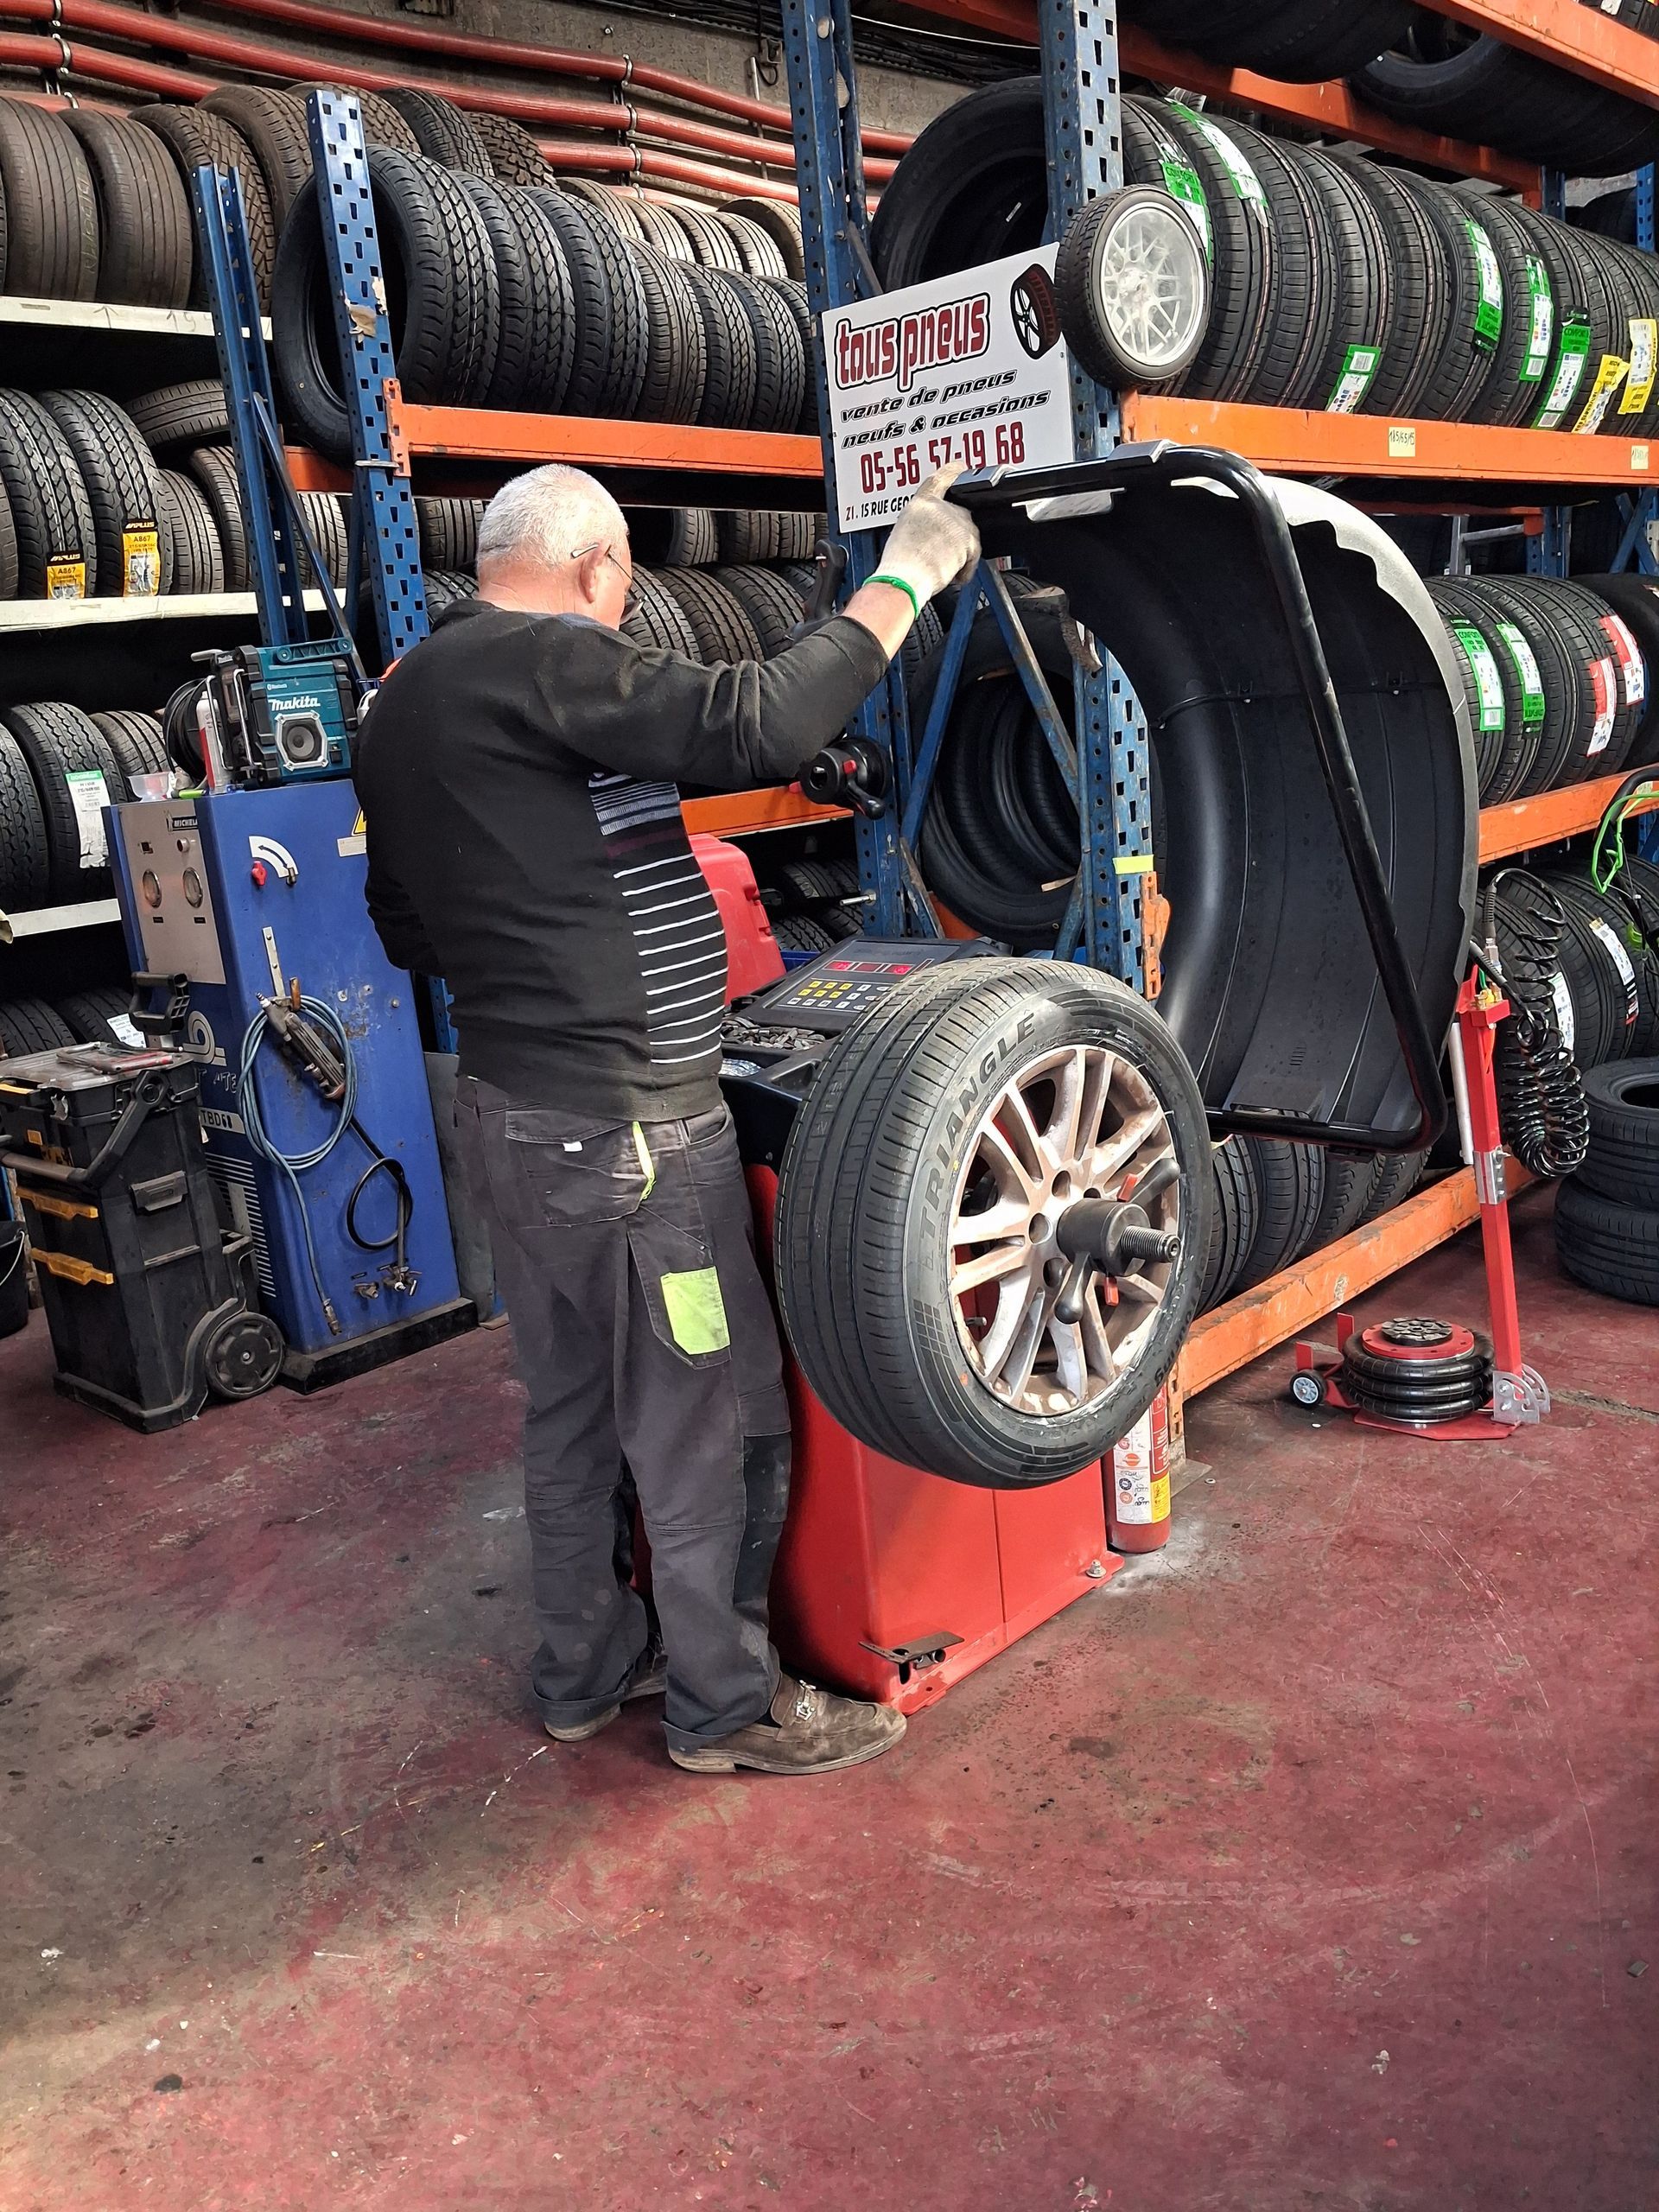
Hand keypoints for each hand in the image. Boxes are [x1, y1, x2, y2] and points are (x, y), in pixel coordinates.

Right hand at [875, 465, 981, 603]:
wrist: (905, 581)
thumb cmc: (900, 566)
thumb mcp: (905, 531)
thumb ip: (923, 521)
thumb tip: (935, 529)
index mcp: (920, 502)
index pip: (941, 478)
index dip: (954, 470)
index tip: (961, 466)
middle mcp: (940, 507)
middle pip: (960, 513)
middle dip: (955, 534)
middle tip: (940, 553)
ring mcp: (955, 522)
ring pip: (968, 535)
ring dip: (959, 552)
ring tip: (940, 566)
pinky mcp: (968, 539)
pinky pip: (974, 554)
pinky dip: (966, 568)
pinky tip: (951, 574)